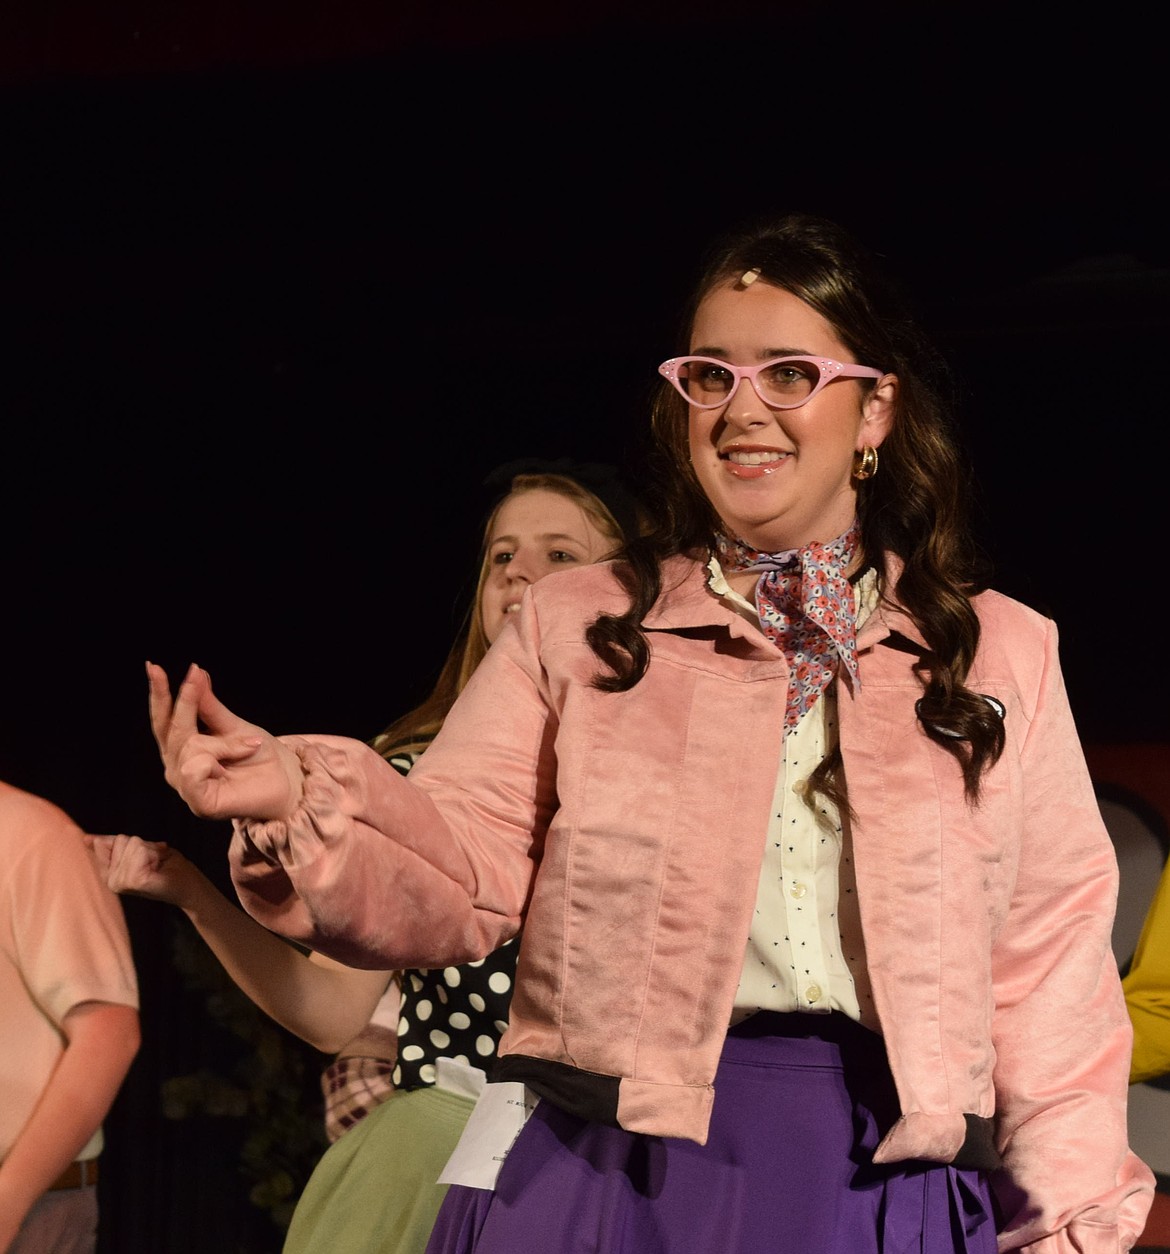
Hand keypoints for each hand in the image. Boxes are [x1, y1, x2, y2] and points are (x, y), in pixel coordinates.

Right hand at [88, 834, 202, 908]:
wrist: (189, 886)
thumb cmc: (167, 867)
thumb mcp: (139, 851)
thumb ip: (114, 845)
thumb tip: (86, 838)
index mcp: (108, 873)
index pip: (105, 842)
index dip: (131, 843)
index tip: (144, 856)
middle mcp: (111, 880)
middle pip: (122, 840)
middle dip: (143, 846)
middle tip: (154, 862)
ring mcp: (121, 883)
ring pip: (133, 844)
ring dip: (152, 850)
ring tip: (158, 865)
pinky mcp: (135, 881)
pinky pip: (141, 850)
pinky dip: (156, 853)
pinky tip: (159, 867)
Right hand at [146, 661, 302, 820]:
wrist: (286, 781)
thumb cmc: (259, 754)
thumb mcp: (233, 724)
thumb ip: (209, 706)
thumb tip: (196, 673)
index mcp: (181, 748)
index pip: (164, 719)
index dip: (158, 694)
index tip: (152, 666)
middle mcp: (177, 766)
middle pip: (174, 728)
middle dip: (187, 701)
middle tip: (194, 675)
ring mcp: (186, 786)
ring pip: (191, 746)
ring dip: (223, 743)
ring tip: (247, 747)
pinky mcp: (199, 803)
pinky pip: (194, 769)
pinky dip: (217, 759)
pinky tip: (228, 767)